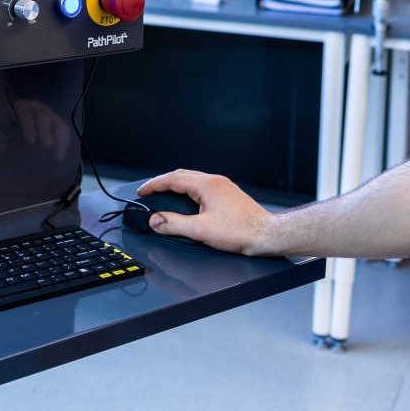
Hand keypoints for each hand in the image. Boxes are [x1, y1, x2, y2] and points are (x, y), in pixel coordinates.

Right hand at [139, 169, 276, 255]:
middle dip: (163, 182)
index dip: (154, 185)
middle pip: (182, 175)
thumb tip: (155, 220)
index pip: (173, 179)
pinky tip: (188, 201)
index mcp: (207, 185)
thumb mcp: (201, 231)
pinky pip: (202, 186)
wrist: (266, 235)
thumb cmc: (240, 232)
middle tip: (150, 191)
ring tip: (164, 194)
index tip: (143, 191)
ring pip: (193, 180)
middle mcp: (215, 181)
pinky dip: (188, 190)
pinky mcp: (228, 194)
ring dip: (176, 185)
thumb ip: (175, 224)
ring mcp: (223, 187)